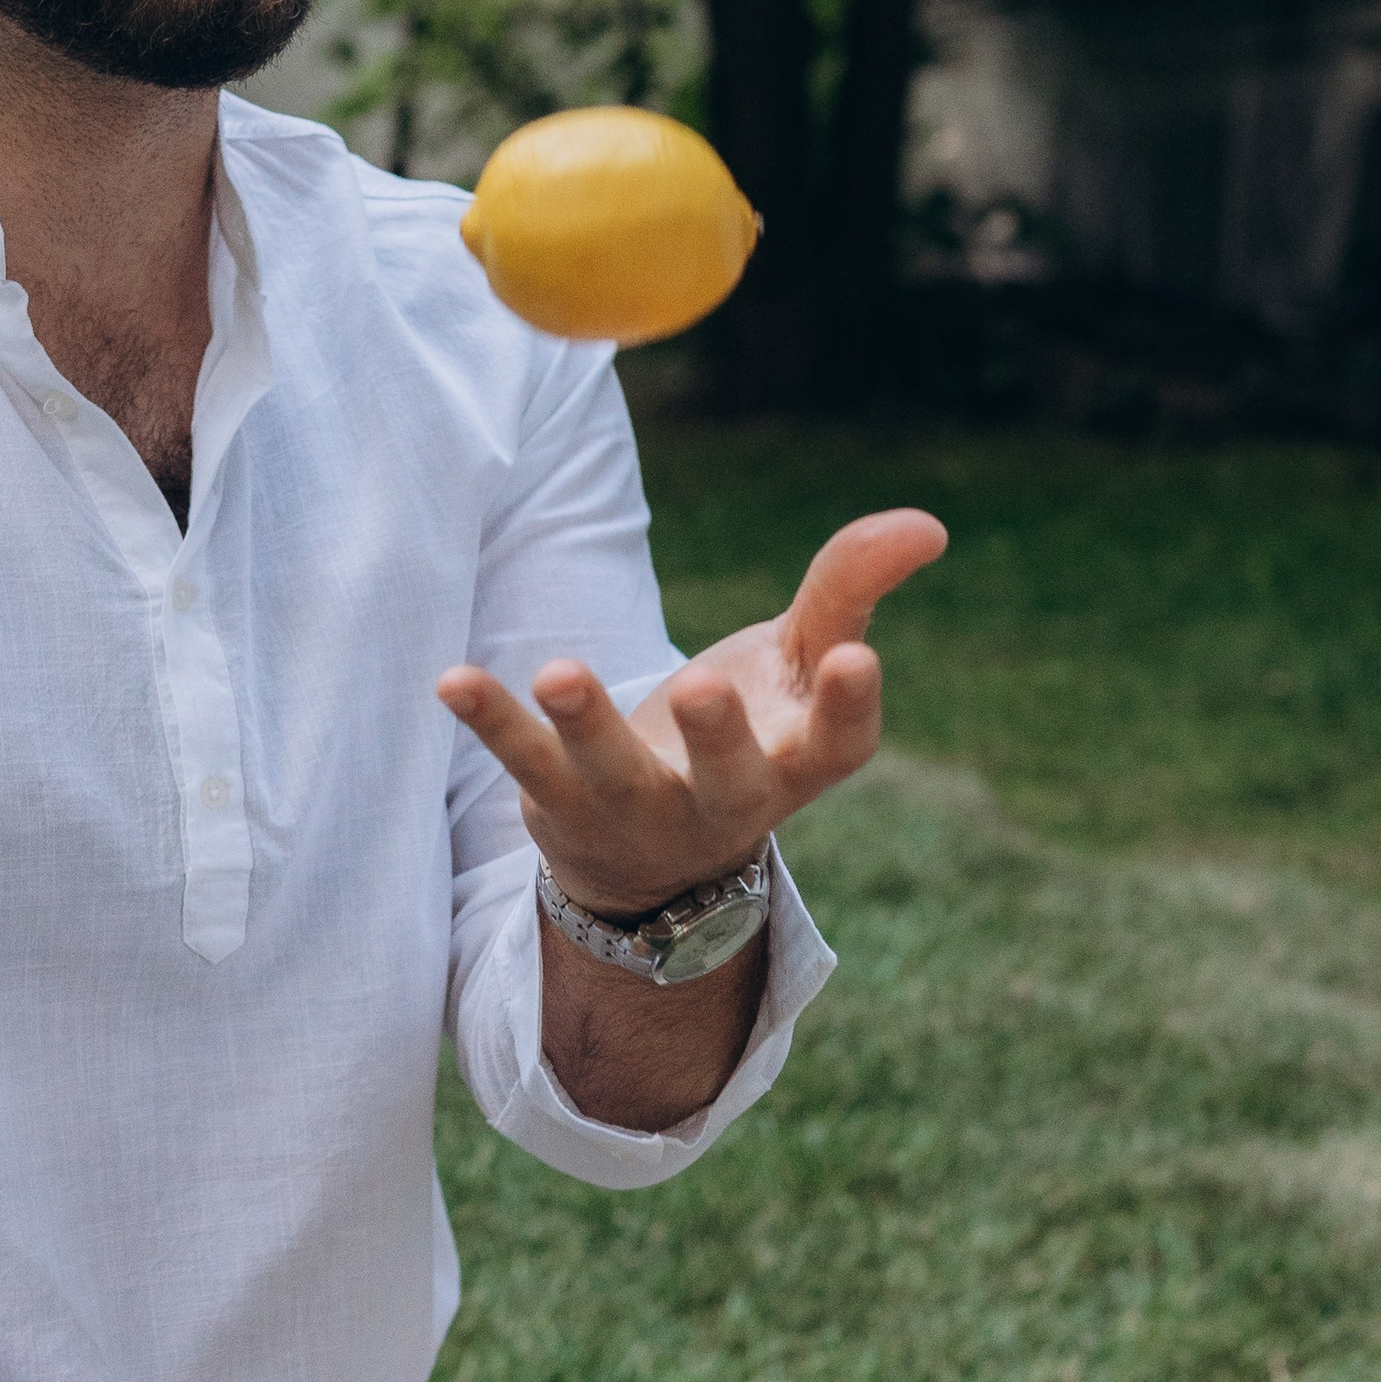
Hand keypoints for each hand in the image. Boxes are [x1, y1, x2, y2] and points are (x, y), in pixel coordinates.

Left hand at [437, 505, 946, 917]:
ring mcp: (637, 810)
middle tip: (704, 685)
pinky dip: (490, 720)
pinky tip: (452, 680)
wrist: (654, 858)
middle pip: (727, 779)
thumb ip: (849, 591)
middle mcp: (723, 800)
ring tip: (560, 672)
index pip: (838, 746)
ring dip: (587, 726)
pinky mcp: (559, 804)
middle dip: (717, 737)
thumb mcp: (798, 662)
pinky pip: (521, 764)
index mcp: (798, 764)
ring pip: (612, 776)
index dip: (849, 708)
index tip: (858, 657)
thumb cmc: (747, 734)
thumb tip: (929, 524)